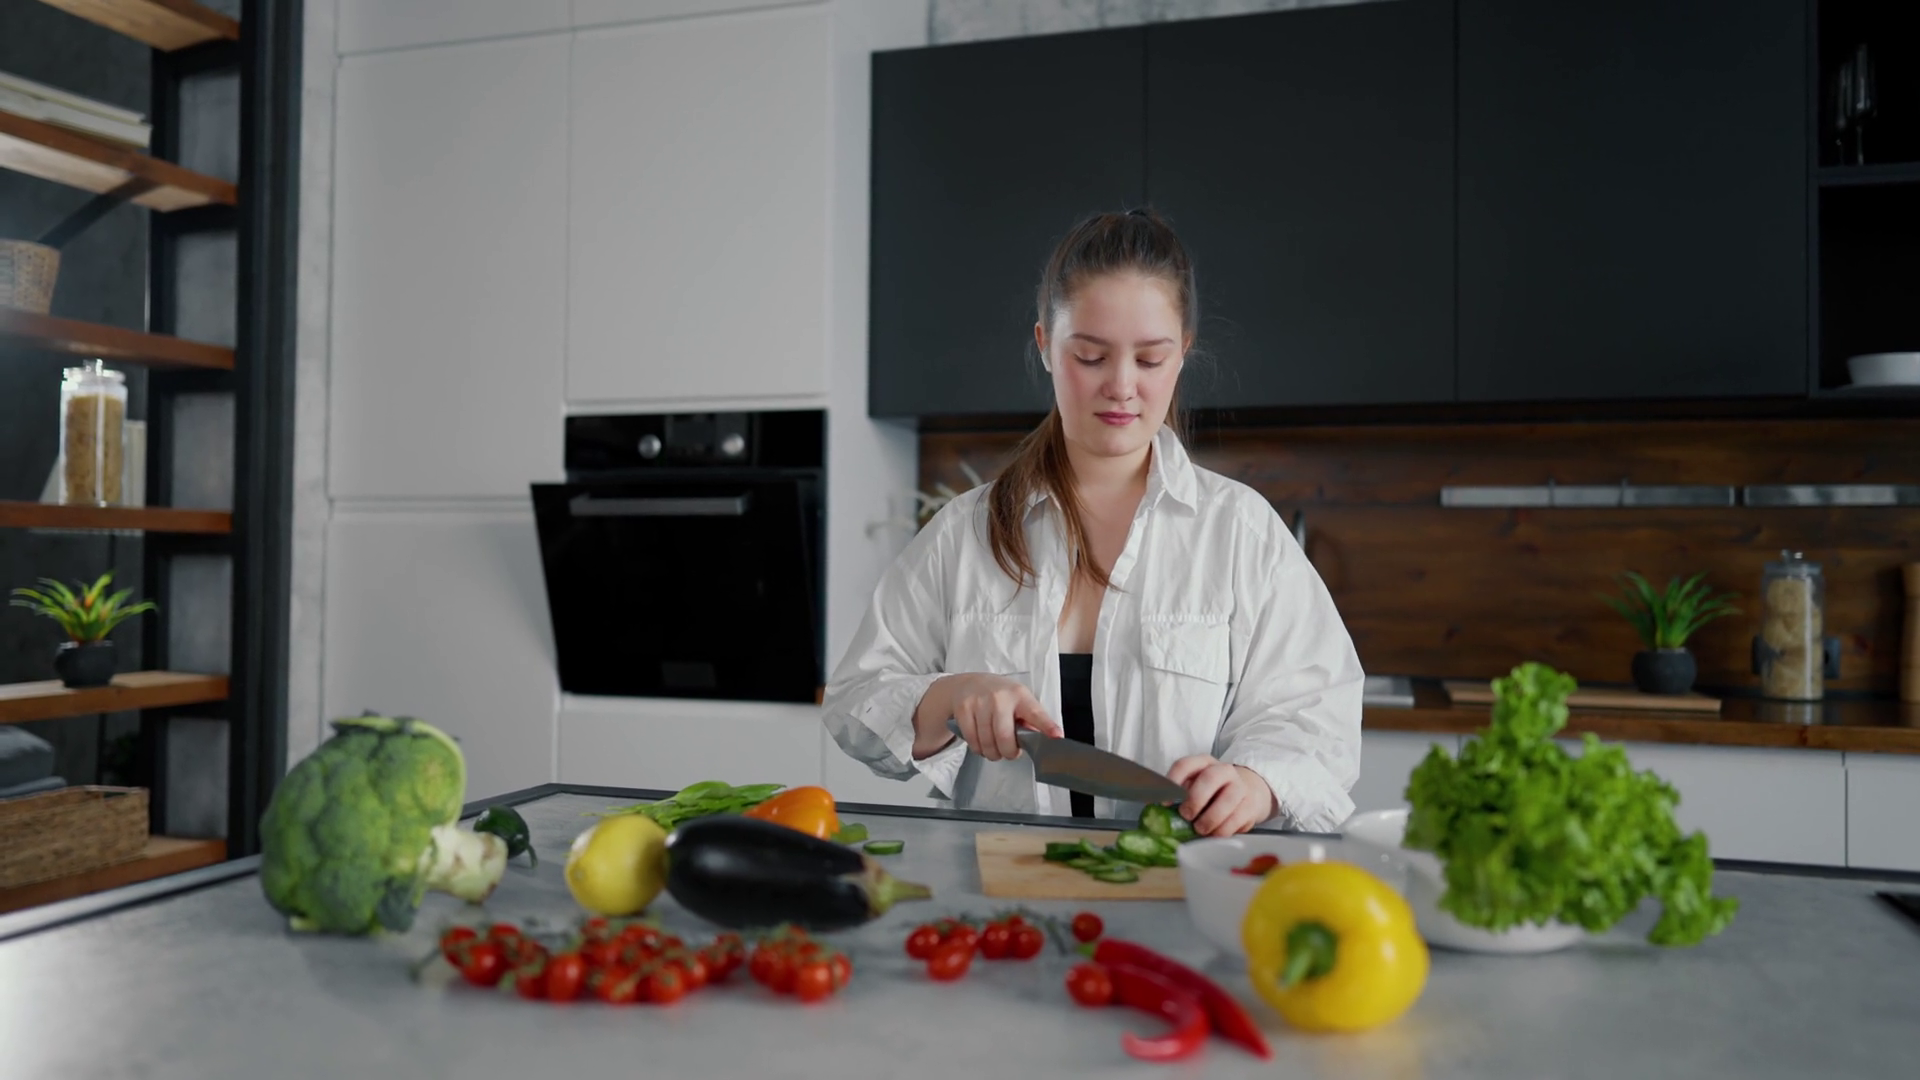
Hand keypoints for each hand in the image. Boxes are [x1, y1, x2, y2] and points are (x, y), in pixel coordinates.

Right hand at [917, 673, 1061, 761]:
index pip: (1036, 713)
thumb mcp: (1019, 700)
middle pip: (1005, 737)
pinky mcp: (964, 709)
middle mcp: (1000, 697)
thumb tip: (1046, 739)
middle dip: (1008, 752)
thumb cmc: (1000, 696)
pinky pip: (972, 740)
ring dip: (992, 753)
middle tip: (1010, 753)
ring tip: (995, 750)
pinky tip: (982, 744)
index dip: (1047, 726)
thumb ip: (1031, 719)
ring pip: (987, 742)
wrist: (969, 683)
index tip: (1057, 736)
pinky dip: (978, 748)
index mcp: (1020, 695)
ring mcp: (979, 702)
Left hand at [1168, 756, 1275, 836]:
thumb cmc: (1214, 793)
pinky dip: (1222, 830)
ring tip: (1200, 829)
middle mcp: (1223, 770)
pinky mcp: (1250, 805)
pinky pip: (1236, 819)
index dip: (1172, 783)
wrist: (1249, 793)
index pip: (1184, 765)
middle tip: (1186, 815)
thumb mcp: (1195, 787)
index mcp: (1203, 763)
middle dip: (1195, 799)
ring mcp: (1240, 787)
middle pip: (1209, 778)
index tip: (1164, 802)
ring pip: (1227, 800)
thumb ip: (1179, 795)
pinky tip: (1214, 834)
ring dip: (1210, 818)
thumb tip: (1155, 811)